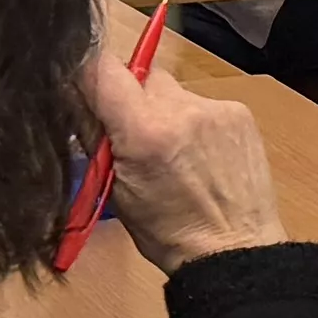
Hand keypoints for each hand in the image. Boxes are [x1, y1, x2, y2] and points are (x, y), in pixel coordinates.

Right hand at [81, 16, 284, 264]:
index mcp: (143, 131)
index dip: (89, 76)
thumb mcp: (114, 189)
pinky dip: (193, 122)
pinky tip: (200, 155)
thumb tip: (77, 98)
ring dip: (163, 111)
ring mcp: (215, 108)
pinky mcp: (240, 113)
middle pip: (140, 75)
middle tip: (131, 134)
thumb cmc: (168, 232)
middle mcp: (181, 109)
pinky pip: (201, 104)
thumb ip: (97, 138)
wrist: (235, 249)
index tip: (86, 92)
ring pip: (172, 90)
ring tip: (172, 152)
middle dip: (130, 99)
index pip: (102, 68)